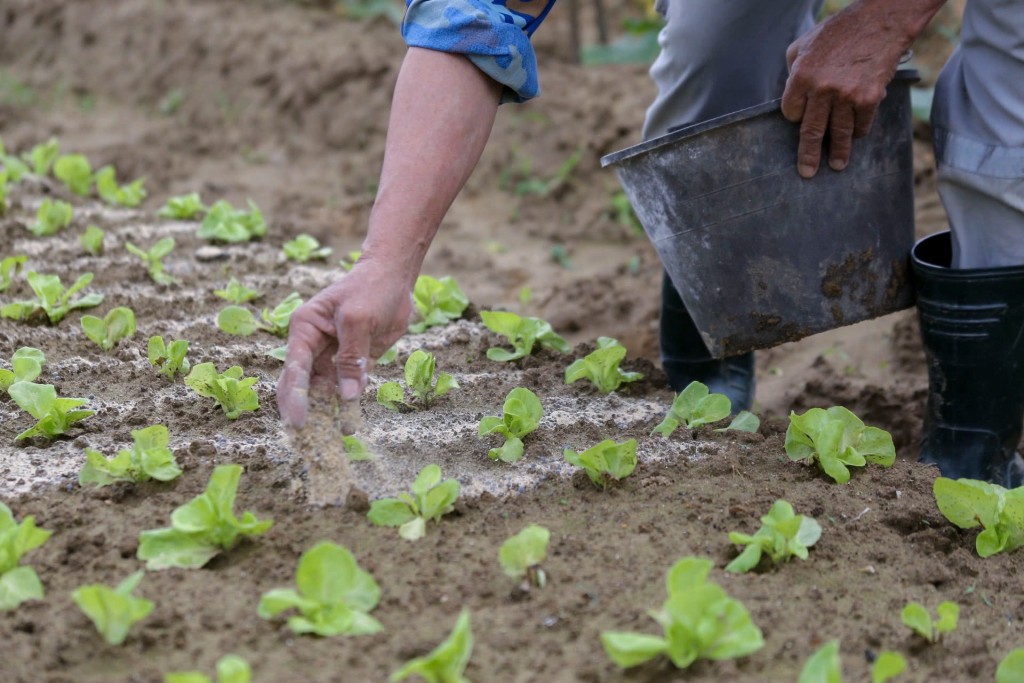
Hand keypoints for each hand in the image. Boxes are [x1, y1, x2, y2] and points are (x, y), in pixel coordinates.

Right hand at [277, 258, 412, 427]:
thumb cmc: (371, 289)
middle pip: (301, 385)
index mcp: (304, 329)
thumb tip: (346, 397)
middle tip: (308, 439)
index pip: (295, 368)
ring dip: (327, 413)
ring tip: (332, 440)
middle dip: (304, 411)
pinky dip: (347, 407)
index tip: (298, 422)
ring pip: (323, 392)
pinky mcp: (353, 364)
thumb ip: (351, 357)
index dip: (295, 397)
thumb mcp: (359, 319)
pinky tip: (350, 425)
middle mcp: (312, 346)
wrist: (395, 279)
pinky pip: (346, 389)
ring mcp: (331, 357)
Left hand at [781, 1, 929, 177]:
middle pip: (811, 131)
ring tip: (837, 165)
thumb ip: (793, 70)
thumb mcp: (804, 44)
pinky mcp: (869, 98)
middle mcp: (822, 89)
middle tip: (807, 172)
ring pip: (838, 133)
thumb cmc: (839, 31)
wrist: (881, 21)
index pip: (791, 112)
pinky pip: (861, 125)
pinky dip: (858, 132)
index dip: (795, 116)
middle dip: (808, 155)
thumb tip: (791, 94)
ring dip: (838, 152)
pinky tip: (856, 137)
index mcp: (801, 76)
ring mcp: (847, 96)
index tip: (799, 119)